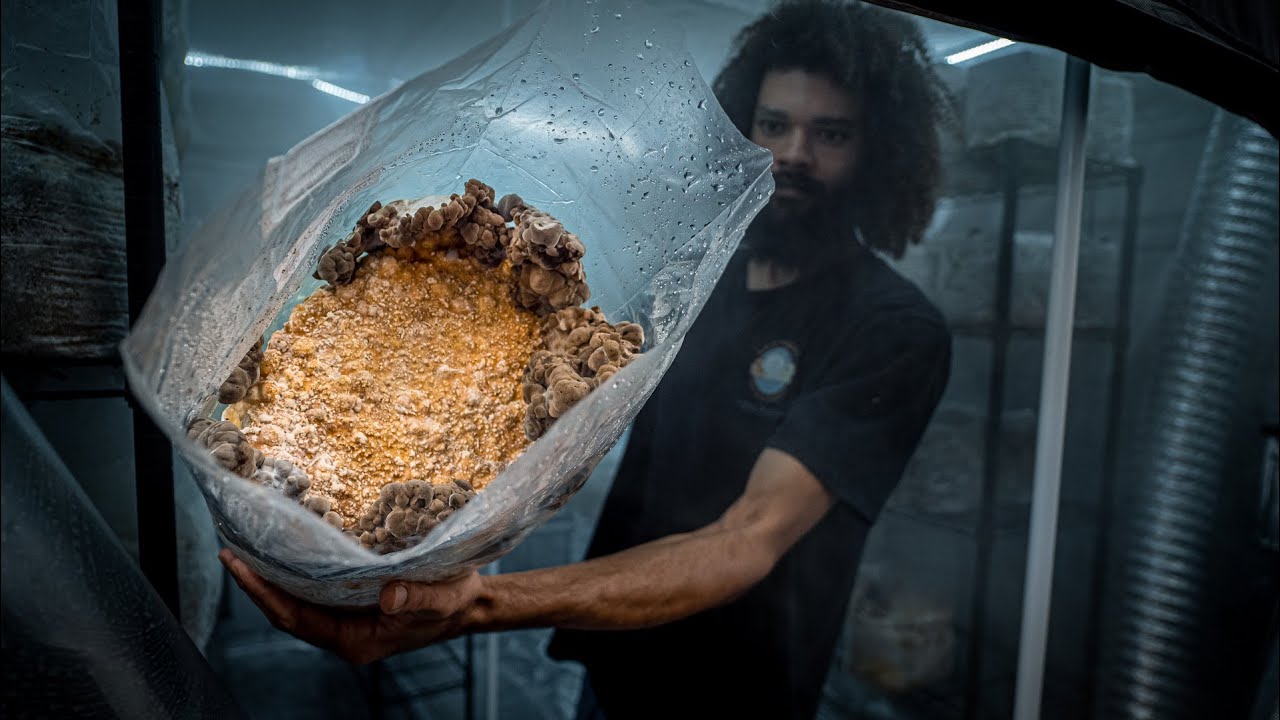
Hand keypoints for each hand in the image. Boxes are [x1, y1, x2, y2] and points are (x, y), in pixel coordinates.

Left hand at [219, 549, 481, 664]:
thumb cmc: (456, 604)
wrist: (470, 606)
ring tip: (249, 546)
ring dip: (273, 578)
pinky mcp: (351, 607)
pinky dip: (295, 573)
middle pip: (287, 612)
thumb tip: (388, 595)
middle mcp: (344, 634)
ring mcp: (345, 622)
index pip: (295, 619)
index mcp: (356, 641)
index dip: (263, 593)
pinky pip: (313, 593)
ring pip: (297, 603)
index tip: (238, 565)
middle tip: (230, 549)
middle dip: (257, 584)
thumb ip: (417, 599)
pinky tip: (286, 551)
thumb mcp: (443, 599)